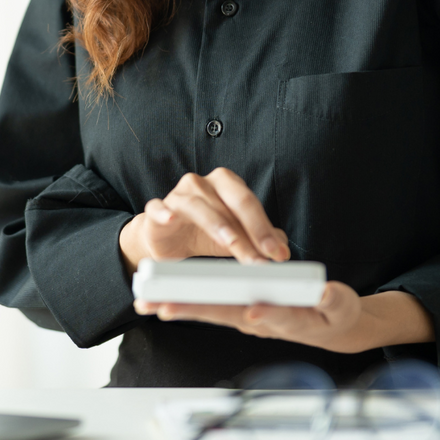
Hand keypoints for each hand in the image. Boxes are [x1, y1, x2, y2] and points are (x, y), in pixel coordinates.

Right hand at [117, 167, 289, 272]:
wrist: (166, 238)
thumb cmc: (204, 234)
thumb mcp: (236, 240)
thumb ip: (259, 241)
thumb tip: (283, 247)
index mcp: (227, 184)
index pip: (251, 204)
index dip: (266, 230)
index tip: (279, 255)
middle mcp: (204, 183)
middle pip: (232, 200)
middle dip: (250, 230)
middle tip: (261, 256)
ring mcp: (178, 194)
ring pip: (200, 205)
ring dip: (218, 225)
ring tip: (232, 244)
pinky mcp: (156, 208)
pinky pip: (158, 207)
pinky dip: (163, 212)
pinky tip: (170, 220)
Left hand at [133, 284, 432, 356]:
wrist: (332, 327)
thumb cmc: (336, 316)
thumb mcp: (342, 307)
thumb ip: (333, 301)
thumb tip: (324, 293)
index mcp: (287, 319)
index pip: (268, 315)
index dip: (257, 313)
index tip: (246, 311)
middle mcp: (261, 320)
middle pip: (224, 314)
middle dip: (193, 310)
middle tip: (163, 308)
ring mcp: (248, 317)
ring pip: (211, 311)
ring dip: (180, 307)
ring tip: (149, 305)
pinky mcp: (242, 310)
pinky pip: (212, 305)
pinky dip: (188, 302)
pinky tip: (163, 301)